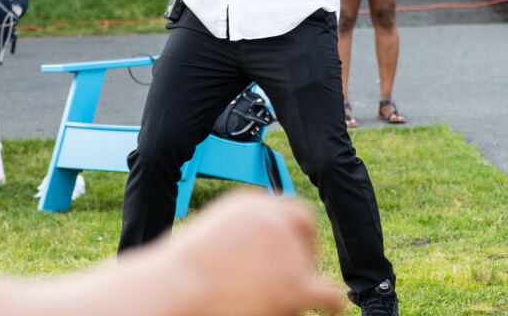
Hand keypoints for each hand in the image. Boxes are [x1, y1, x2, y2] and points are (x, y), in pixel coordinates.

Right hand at [168, 191, 344, 315]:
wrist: (175, 289)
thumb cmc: (179, 273)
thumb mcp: (212, 235)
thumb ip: (242, 236)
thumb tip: (260, 256)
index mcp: (252, 203)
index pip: (290, 213)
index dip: (295, 234)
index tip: (294, 250)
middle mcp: (275, 219)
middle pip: (303, 237)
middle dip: (299, 256)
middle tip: (286, 279)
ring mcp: (288, 250)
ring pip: (307, 268)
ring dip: (293, 283)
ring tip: (260, 300)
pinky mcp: (296, 282)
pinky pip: (326, 294)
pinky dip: (330, 303)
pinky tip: (331, 309)